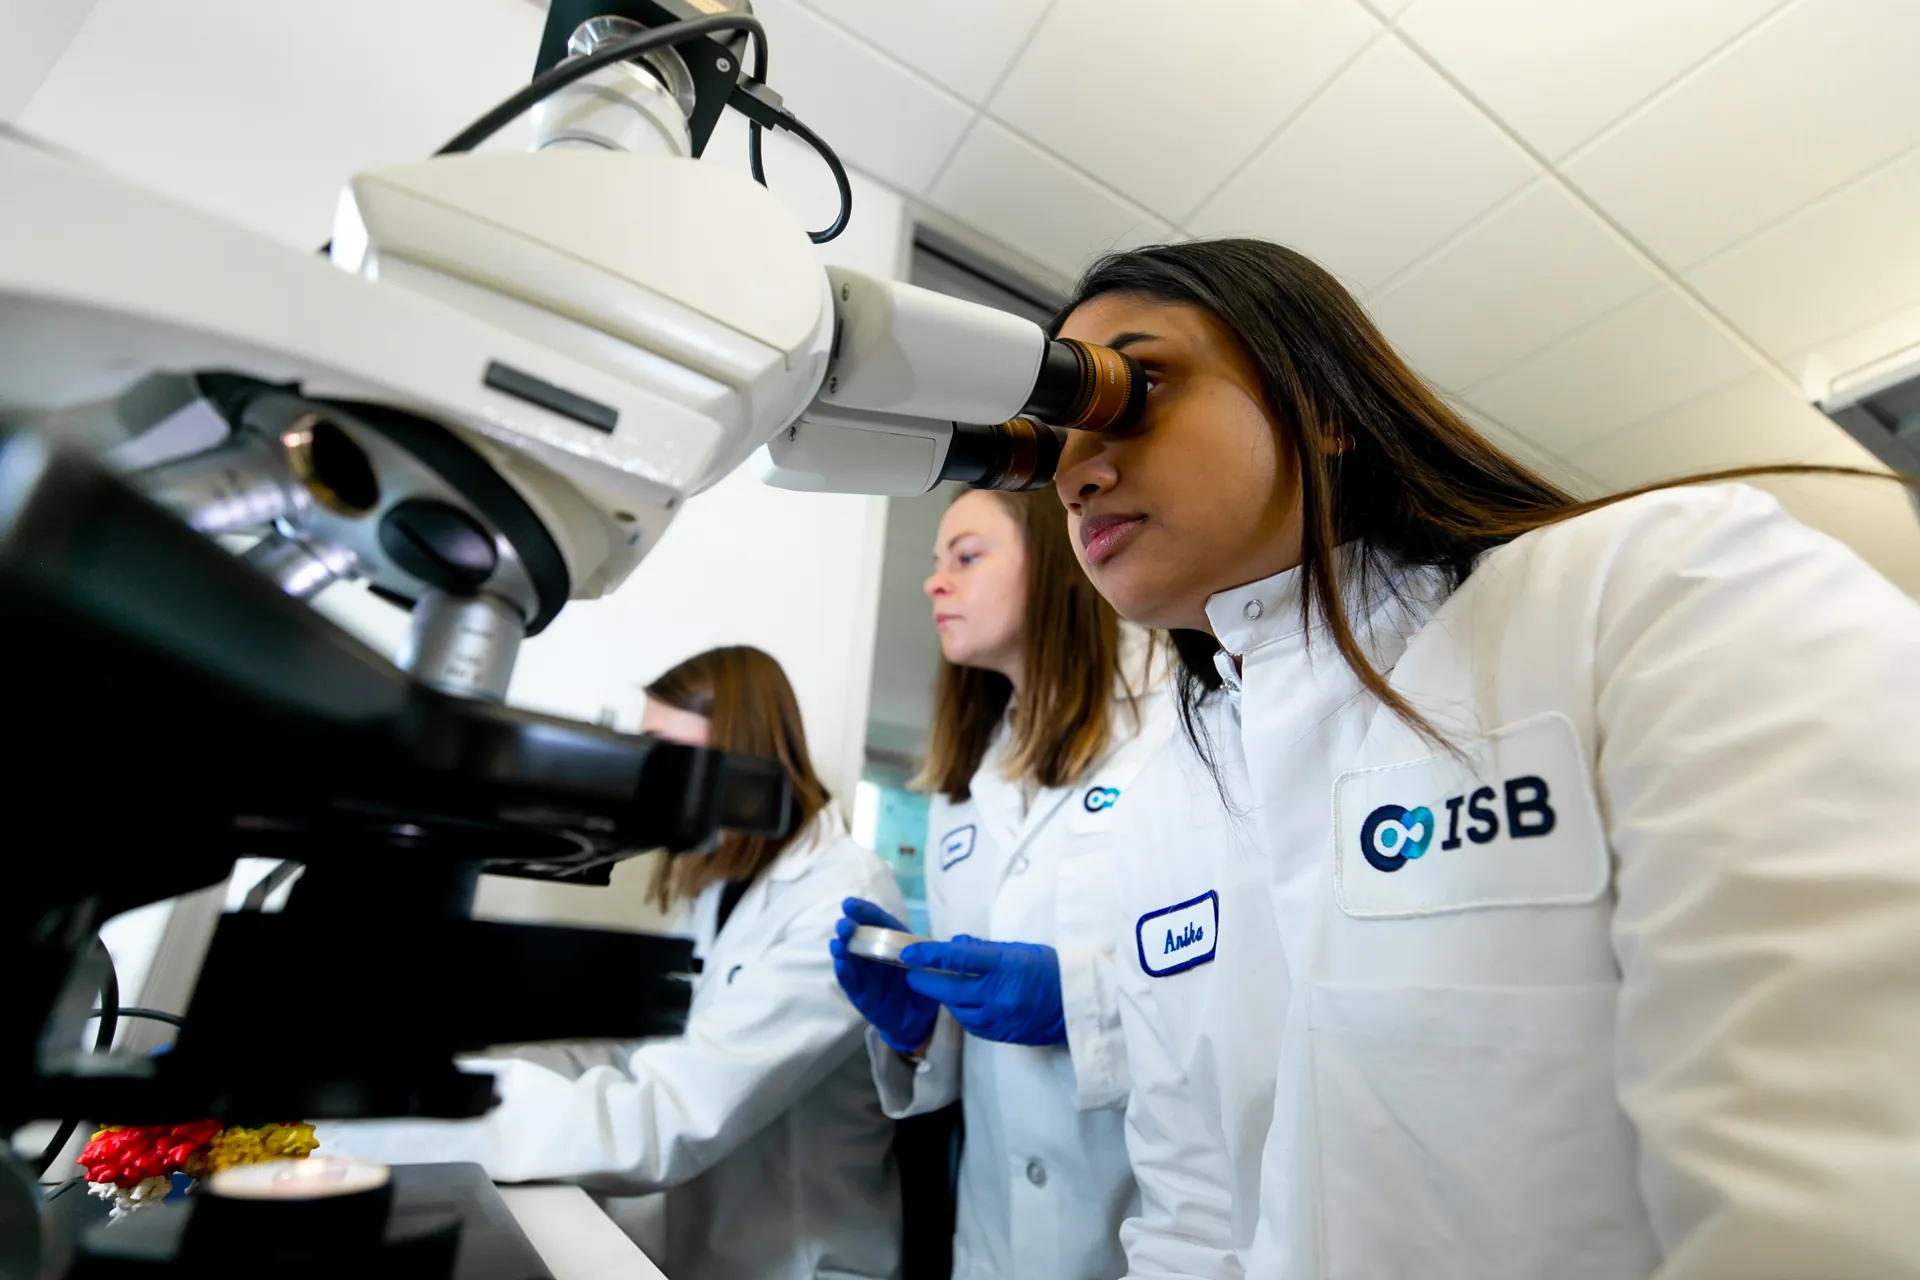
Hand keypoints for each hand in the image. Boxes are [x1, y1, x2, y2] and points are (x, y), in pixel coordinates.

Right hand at [830, 898, 937, 1054]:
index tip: (849, 904)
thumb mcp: (933, 971)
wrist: (919, 1022)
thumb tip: (957, 941)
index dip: (865, 912)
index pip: (879, 923)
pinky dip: (844, 971)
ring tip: (838, 943)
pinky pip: (850, 981)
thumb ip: (937, 957)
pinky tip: (840, 962)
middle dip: (850, 929)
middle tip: (844, 924)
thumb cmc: (923, 990)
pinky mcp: (860, 994)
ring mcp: (865, 975)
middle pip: (860, 938)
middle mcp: (875, 956)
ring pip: (850, 958)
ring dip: (843, 949)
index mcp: (893, 944)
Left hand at [901, 935, 1064, 1046]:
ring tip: (939, 986)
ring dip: (944, 998)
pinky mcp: (1000, 1035)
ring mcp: (998, 1019)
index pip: (958, 959)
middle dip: (925, 981)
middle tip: (912, 972)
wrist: (1078, 1005)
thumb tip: (953, 945)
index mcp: (1004, 967)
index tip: (908, 951)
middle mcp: (997, 995)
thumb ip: (984, 949)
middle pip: (949, 990)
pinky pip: (971, 1025)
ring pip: (957, 1010)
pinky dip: (962, 1012)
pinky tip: (962, 1004)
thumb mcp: (1020, 950)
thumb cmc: (1051, 970)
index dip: (929, 955)